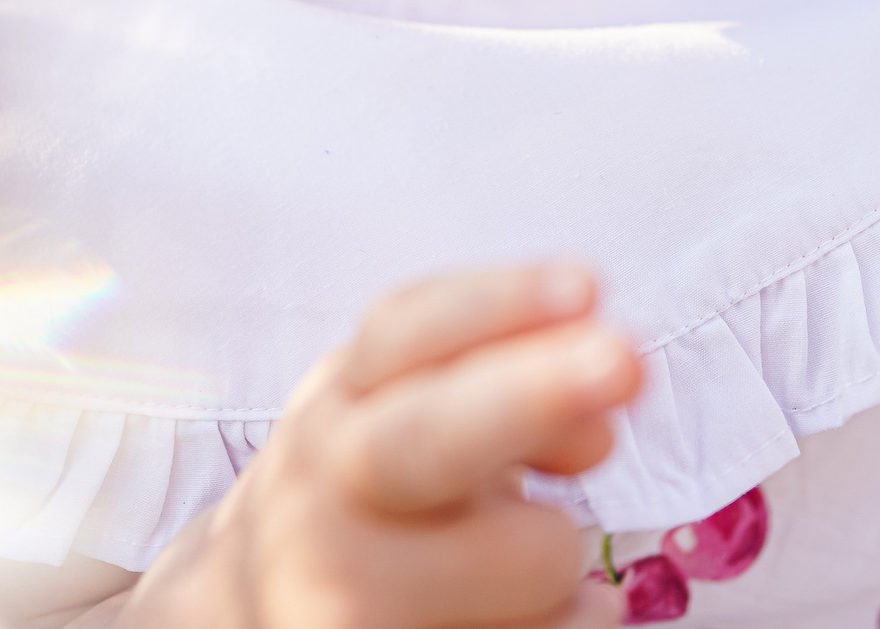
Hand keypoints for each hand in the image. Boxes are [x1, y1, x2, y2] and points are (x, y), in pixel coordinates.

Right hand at [121, 264, 639, 628]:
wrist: (254, 609)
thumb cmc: (375, 503)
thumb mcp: (411, 417)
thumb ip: (501, 392)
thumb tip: (595, 425)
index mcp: (342, 404)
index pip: (406, 332)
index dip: (496, 304)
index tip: (587, 284)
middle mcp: (319, 494)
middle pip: (429, 437)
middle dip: (530, 395)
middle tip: (625, 361)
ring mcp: (333, 594)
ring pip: (531, 559)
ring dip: (562, 563)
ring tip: (504, 576)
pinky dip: (560, 626)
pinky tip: (509, 621)